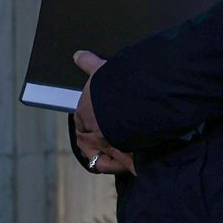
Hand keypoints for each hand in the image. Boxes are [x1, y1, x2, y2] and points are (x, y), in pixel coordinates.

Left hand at [72, 50, 136, 175]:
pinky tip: (120, 165)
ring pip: (98, 158)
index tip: (90, 119)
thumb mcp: (103, 69)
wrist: (144, 100)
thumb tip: (77, 55)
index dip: (84, 120)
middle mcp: (94, 134)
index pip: (79, 119)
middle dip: (89, 140)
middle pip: (86, 141)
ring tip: (104, 152)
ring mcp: (110, 149)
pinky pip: (117, 167)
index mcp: (86, 112)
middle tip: (98, 137)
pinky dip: (117, 166)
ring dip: (99, 155)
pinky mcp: (127, 159)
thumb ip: (90, 63)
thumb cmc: (121, 83)